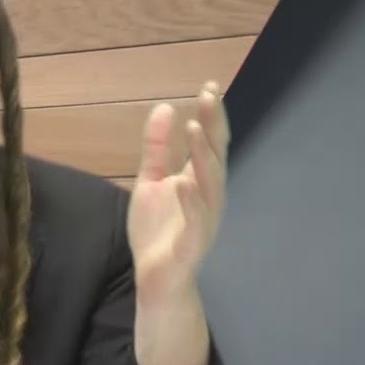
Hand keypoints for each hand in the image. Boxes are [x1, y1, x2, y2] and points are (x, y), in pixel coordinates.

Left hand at [126, 81, 229, 303]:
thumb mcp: (150, 181)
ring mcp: (204, 220)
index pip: (210, 142)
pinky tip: (184, 181)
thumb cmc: (158, 230)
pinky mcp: (193, 243)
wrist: (156, 278)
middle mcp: (209, 196)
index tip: (209, 86)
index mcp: (200, 181)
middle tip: (208, 96)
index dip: (212, 115)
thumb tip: (164, 106)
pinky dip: (192, 201)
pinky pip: (196, 220)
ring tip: (193, 127)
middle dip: (213, 126)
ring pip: (210, 184)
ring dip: (202, 155)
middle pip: (214, 156)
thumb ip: (156, 148)